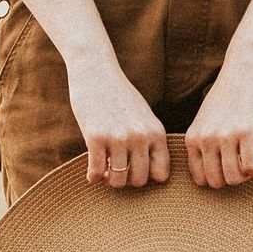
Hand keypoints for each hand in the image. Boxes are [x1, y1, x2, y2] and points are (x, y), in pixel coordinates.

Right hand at [67, 63, 169, 188]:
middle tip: (117, 171)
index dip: (148, 176)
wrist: (95, 71)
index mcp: (156, 132)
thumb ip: (150, 142)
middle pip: (139, 181)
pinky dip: (93, 177)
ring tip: (104, 171)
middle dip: (127, 180)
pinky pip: (97, 172)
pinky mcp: (96, 137)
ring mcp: (118, 138)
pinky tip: (91, 173)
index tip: (135, 169)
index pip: (161, 174)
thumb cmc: (119, 96)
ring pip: (118, 181)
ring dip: (109, 180)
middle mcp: (140, 137)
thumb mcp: (144, 117)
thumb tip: (151, 176)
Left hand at [185, 59, 252, 187]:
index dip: (215, 179)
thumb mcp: (204, 121)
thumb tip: (211, 178)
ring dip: (244, 178)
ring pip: (232, 178)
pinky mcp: (247, 132)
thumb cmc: (227, 96)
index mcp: (192, 138)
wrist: (244, 68)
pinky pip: (250, 167)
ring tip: (249, 166)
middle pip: (215, 182)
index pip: (200, 179)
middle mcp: (206, 139)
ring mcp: (226, 136)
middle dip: (230, 180)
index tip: (226, 171)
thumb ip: (203, 145)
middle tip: (240, 170)